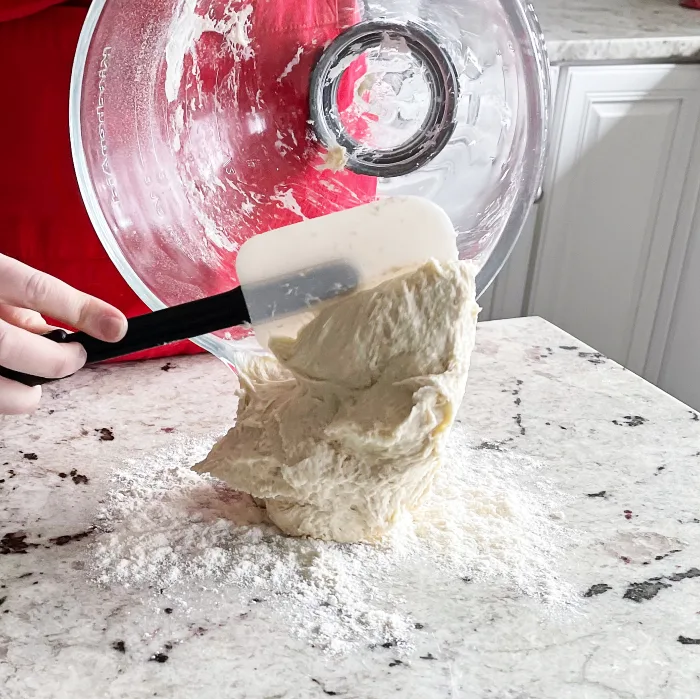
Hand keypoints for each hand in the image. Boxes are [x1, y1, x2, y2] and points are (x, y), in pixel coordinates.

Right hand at [0, 254, 126, 414]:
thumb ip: (18, 301)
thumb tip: (56, 331)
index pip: (35, 288)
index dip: (82, 309)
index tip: (115, 328)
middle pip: (14, 345)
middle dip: (56, 360)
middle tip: (73, 358)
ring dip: (23, 395)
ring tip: (33, 389)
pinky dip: (0, 399)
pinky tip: (4, 387)